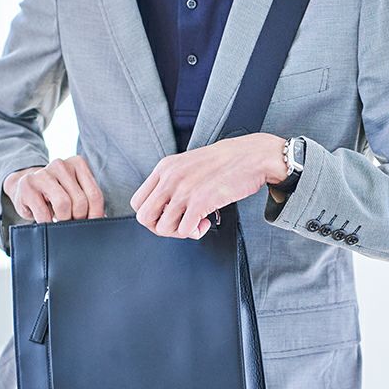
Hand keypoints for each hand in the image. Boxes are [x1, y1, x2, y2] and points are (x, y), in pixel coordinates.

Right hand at [3, 155, 105, 222]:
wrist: (24, 187)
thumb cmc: (55, 195)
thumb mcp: (74, 193)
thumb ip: (89, 201)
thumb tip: (103, 218)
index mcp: (77, 164)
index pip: (95, 195)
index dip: (96, 215)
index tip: (92, 226)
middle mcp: (61, 165)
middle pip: (80, 201)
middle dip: (78, 218)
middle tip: (71, 222)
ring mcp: (43, 173)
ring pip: (63, 205)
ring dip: (62, 220)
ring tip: (58, 220)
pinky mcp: (27, 185)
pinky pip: (43, 213)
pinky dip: (46, 223)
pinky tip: (44, 219)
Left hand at [129, 133, 288, 238]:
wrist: (251, 156)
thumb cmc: (224, 162)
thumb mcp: (187, 164)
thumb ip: (171, 181)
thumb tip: (163, 207)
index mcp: (164, 168)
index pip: (137, 202)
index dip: (151, 215)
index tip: (167, 215)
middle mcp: (170, 178)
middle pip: (144, 217)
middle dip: (160, 227)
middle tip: (178, 223)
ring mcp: (184, 190)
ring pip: (162, 228)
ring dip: (179, 232)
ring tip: (194, 223)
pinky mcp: (201, 201)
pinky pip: (184, 230)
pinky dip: (194, 232)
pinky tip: (204, 222)